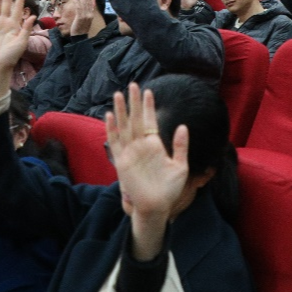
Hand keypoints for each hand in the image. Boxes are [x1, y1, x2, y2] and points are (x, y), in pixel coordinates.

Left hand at [68, 0, 96, 35]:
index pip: (92, 5)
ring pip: (83, 4)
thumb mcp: (86, 22)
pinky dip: (76, 2)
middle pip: (87, 3)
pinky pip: (78, 8)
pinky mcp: (80, 17)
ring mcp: (85, 16)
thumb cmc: (82, 30)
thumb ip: (87, 15)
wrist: (80, 37)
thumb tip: (87, 9)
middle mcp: (89, 14)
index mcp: (91, 15)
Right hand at [107, 83, 187, 260]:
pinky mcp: (121, 162)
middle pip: (135, 119)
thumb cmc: (169, 190)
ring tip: (119, 94)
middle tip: (133, 84)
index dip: (149, 107)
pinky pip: (115, 143)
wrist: (157, 207)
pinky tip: (109, 116)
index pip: (150, 121)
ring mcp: (130, 152)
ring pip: (124, 127)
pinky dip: (111, 130)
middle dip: (134, 102)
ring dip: (121, 111)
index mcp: (155, 145)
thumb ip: (180, 146)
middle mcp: (141, 146)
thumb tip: (182, 126)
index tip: (149, 91)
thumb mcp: (181, 166)